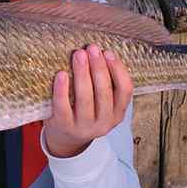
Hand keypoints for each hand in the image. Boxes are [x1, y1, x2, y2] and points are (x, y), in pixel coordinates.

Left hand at [42, 44, 132, 158]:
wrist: (65, 139)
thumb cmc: (85, 113)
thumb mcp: (102, 105)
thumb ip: (105, 85)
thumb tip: (100, 53)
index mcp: (117, 114)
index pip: (125, 90)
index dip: (118, 70)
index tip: (108, 52)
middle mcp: (104, 122)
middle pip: (104, 92)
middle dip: (98, 67)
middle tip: (91, 48)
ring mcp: (84, 126)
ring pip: (85, 98)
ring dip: (82, 73)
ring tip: (78, 54)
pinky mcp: (64, 126)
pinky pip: (63, 106)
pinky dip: (62, 89)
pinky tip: (61, 74)